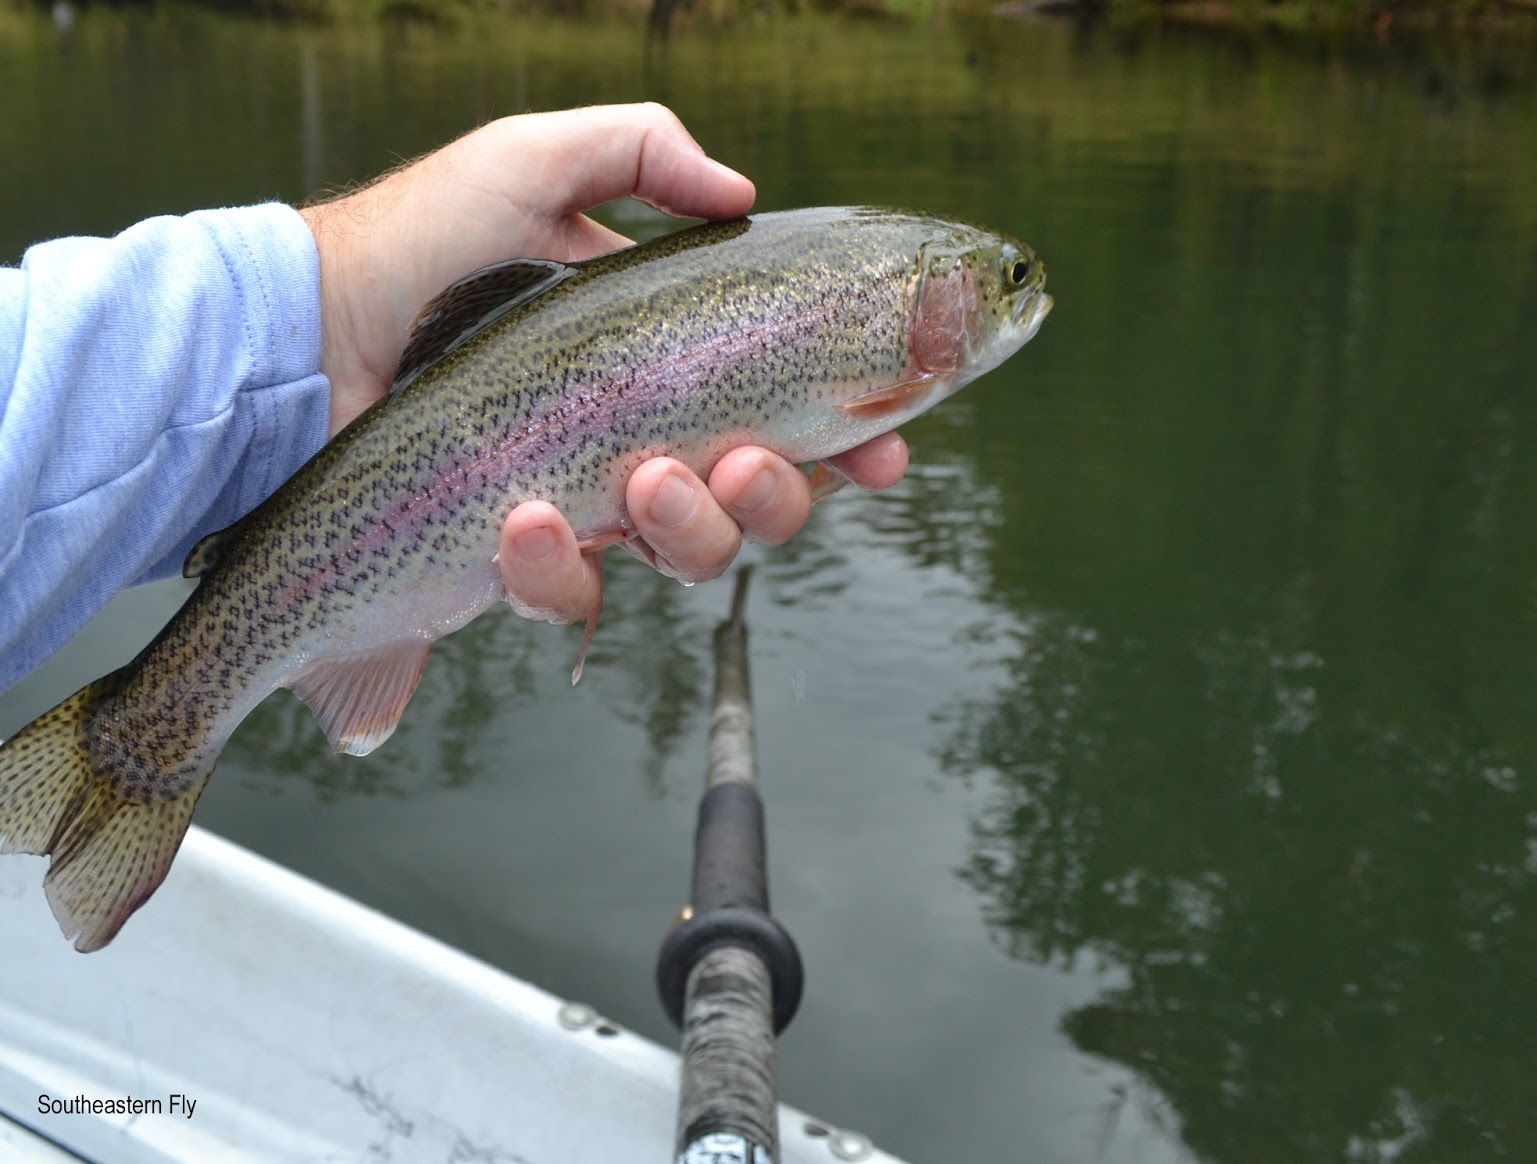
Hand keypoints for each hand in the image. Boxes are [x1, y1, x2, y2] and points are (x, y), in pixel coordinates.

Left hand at [299, 103, 906, 621]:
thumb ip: (641, 151)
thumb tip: (741, 191)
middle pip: (763, 505)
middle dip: (777, 496)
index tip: (885, 447)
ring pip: (692, 560)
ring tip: (642, 480)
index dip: (853, 440)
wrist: (306, 335)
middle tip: (737, 459)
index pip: (791, 414)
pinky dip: (557, 568)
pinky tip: (521, 517)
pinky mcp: (518, 560)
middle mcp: (643, 440)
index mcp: (669, 364)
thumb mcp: (531, 163)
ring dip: (691, 529)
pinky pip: (574, 597)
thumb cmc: (417, 243)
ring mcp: (584, 508)